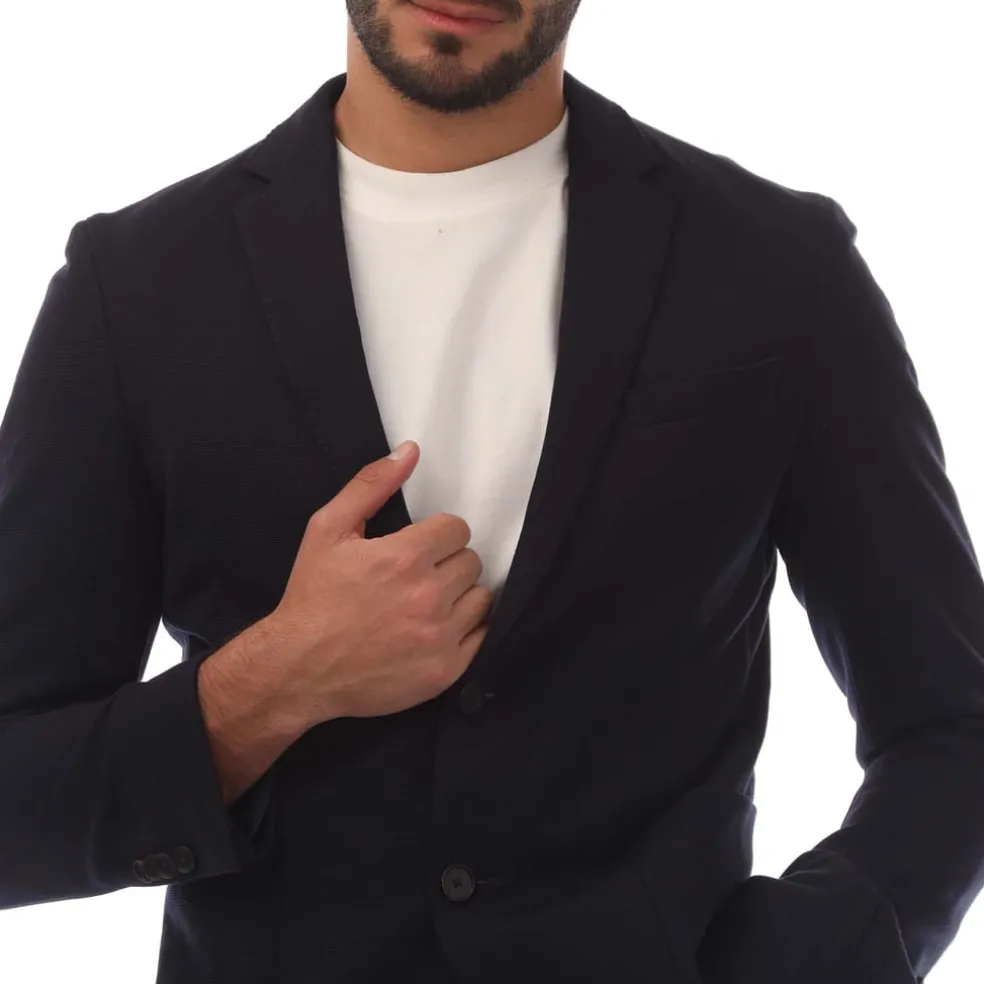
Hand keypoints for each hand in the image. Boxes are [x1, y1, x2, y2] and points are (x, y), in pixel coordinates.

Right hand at [263, 441, 492, 730]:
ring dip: (459, 596)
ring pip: (480, 597)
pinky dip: (463, 630)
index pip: (457, 528)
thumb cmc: (312, 597)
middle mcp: (428, 595)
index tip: (417, 549)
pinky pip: (481, 636)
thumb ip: (371, 485)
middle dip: (446, 563)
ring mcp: (439, 636)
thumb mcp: (327, 530)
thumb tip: (410, 451)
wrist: (297, 669)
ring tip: (425, 604)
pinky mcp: (445, 670)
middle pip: (470, 561)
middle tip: (415, 578)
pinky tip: (433, 629)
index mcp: (404, 557)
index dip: (436, 535)